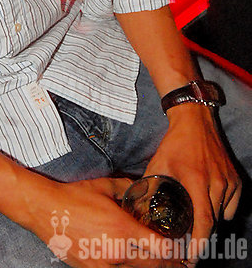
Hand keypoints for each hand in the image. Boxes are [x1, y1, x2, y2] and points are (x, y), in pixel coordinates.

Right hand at [22, 175, 182, 267]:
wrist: (46, 210)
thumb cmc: (74, 197)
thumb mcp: (104, 186)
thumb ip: (127, 187)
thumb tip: (142, 188)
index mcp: (124, 229)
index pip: (162, 248)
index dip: (176, 251)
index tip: (181, 249)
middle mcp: (118, 251)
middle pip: (154, 266)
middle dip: (168, 264)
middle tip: (178, 262)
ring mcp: (105, 265)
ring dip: (149, 267)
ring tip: (158, 263)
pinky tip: (131, 264)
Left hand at [143, 104, 241, 261]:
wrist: (195, 121)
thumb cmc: (175, 143)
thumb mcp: (158, 164)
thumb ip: (149, 187)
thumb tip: (138, 208)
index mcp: (196, 181)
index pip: (203, 222)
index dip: (198, 245)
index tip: (191, 258)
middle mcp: (216, 183)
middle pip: (213, 223)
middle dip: (201, 236)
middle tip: (189, 243)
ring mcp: (229, 182)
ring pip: (222, 216)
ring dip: (210, 221)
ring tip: (196, 217)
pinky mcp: (236, 180)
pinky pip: (231, 206)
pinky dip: (221, 209)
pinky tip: (208, 202)